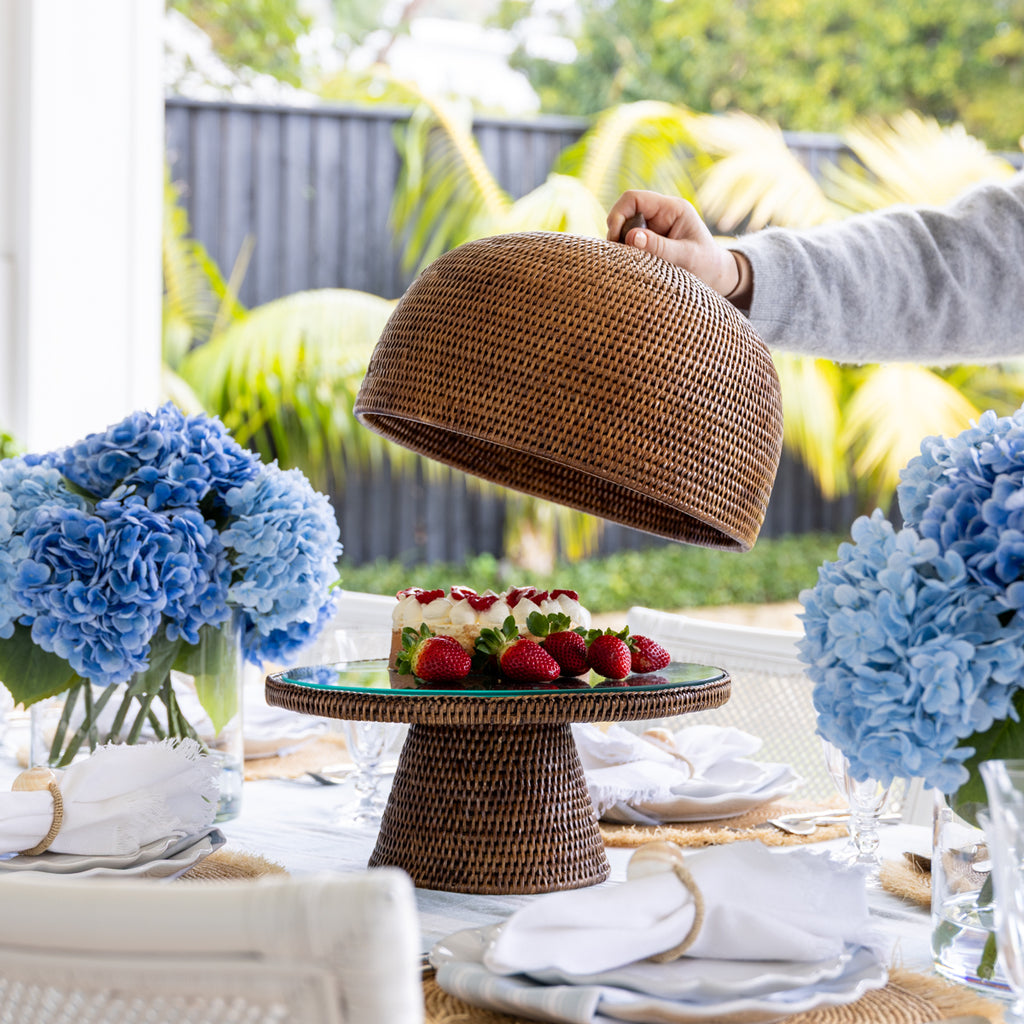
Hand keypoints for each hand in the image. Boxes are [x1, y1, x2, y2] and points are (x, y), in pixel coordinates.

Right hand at [606, 190, 748, 302]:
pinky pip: (629, 241)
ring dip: (621, 246)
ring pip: (624, 229)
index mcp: (672, 208)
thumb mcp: (685, 257)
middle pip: (625, 213)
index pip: (634, 199)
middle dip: (617, 233)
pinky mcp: (650, 240)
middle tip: (620, 257)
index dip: (618, 215)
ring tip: (628, 264)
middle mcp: (660, 213)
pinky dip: (625, 253)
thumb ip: (659, 247)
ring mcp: (654, 226)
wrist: (717, 276)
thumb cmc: (706, 265)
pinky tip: (631, 266)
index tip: (615, 239)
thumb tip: (630, 237)